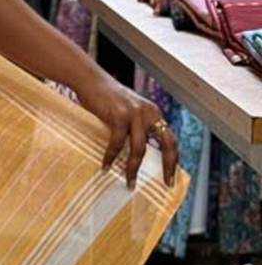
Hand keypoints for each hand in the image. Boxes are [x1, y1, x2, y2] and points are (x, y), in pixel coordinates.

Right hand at [74, 70, 178, 189]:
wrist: (91, 81)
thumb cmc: (107, 99)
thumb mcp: (129, 112)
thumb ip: (136, 128)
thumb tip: (137, 155)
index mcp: (154, 114)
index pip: (171, 139)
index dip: (173, 159)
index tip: (170, 178)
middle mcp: (150, 113)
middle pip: (167, 143)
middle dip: (168, 165)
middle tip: (166, 183)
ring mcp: (135, 114)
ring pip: (140, 148)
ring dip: (133, 169)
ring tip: (129, 183)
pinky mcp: (119, 115)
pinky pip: (117, 143)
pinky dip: (111, 157)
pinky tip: (105, 166)